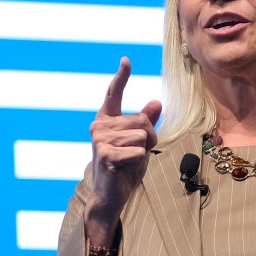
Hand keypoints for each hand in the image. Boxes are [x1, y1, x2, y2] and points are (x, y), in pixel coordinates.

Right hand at [85, 57, 161, 243]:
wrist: (111, 195)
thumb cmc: (125, 168)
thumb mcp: (140, 142)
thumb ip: (146, 123)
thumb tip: (156, 102)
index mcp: (107, 120)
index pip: (114, 93)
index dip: (121, 76)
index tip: (126, 60)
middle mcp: (99, 125)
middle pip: (143, 120)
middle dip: (150, 138)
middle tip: (136, 154)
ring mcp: (100, 139)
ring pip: (143, 135)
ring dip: (144, 151)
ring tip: (130, 162)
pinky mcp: (106, 154)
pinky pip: (139, 150)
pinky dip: (139, 161)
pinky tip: (126, 169)